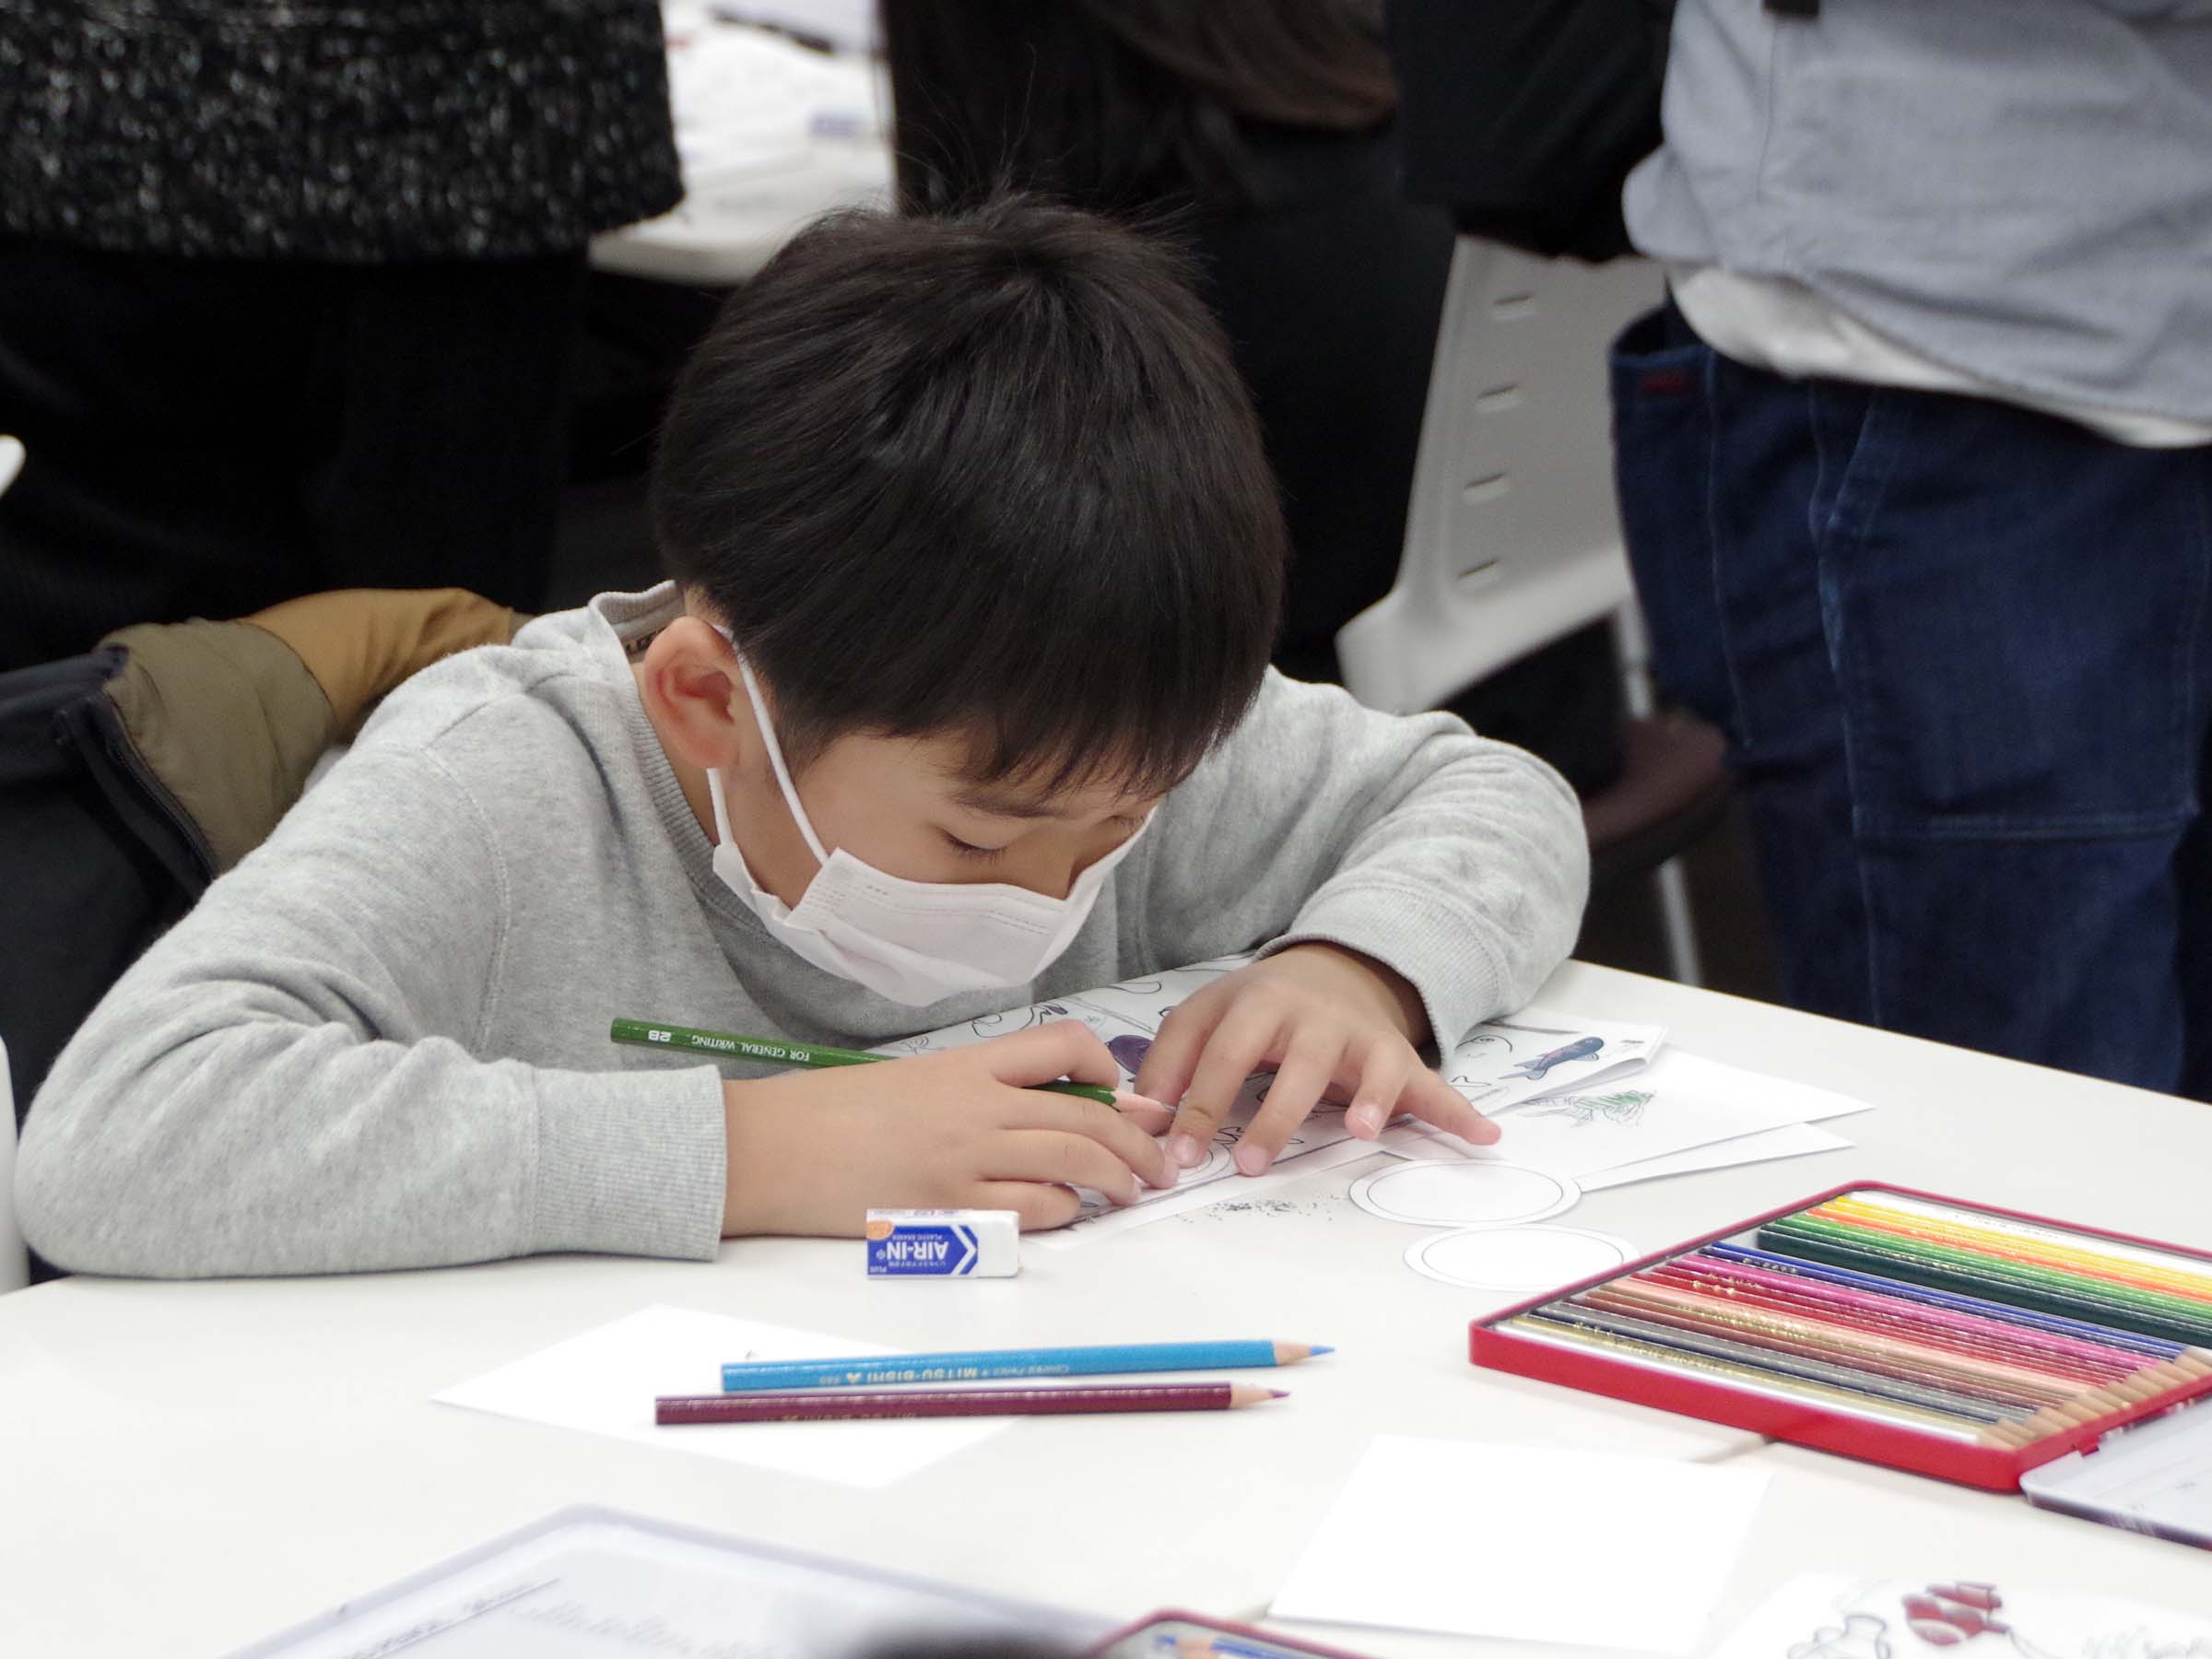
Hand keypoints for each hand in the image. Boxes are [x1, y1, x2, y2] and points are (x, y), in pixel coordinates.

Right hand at [720, 1021, 1174, 1235]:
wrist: (770, 1148)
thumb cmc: (832, 1116)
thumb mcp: (909, 1081)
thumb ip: (972, 1091)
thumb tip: (1036, 1112)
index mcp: (965, 1065)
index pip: (1061, 1044)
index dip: (1105, 1069)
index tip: (1119, 1095)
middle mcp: (975, 1105)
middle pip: (1084, 1114)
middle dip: (1135, 1142)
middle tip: (1156, 1163)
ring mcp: (964, 1158)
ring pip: (1073, 1160)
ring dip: (1114, 1179)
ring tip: (1128, 1193)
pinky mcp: (949, 1209)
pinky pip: (1032, 1210)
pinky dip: (1061, 1212)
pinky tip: (1063, 1214)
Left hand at [1132, 943, 1498, 1175]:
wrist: (1329, 971)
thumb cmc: (1256, 1009)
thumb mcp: (1204, 1015)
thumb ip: (1169, 1062)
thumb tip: (1141, 1116)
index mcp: (1257, 1003)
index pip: (1224, 1054)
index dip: (1199, 1106)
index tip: (1179, 1158)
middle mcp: (1314, 1016)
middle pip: (1297, 1065)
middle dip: (1274, 1115)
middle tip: (1251, 1164)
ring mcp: (1361, 1036)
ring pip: (1368, 1069)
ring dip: (1370, 1099)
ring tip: (1361, 1131)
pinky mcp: (1396, 1056)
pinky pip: (1430, 1085)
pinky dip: (1458, 1110)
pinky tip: (1483, 1134)